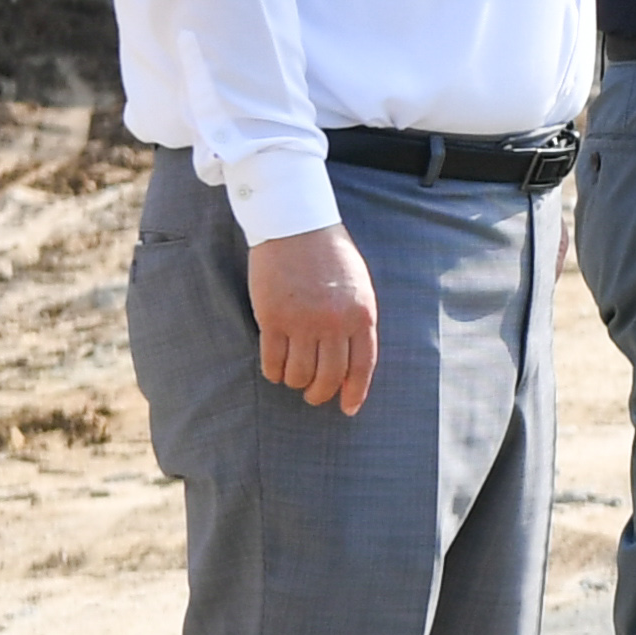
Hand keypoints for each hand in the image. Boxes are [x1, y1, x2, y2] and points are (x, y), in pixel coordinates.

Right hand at [248, 221, 380, 415]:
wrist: (296, 226)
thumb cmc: (330, 256)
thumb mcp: (359, 287)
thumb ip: (357, 322)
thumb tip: (351, 363)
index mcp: (362, 314)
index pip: (362, 366)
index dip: (355, 392)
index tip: (347, 408)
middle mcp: (334, 322)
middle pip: (329, 377)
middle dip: (320, 394)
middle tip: (313, 396)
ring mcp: (302, 322)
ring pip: (299, 374)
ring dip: (295, 382)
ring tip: (293, 376)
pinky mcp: (273, 318)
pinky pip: (273, 361)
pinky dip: (273, 372)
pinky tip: (274, 369)